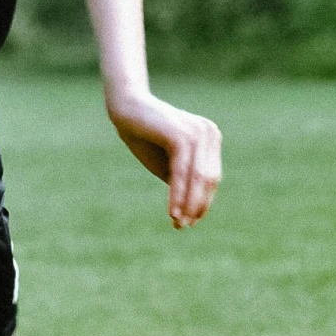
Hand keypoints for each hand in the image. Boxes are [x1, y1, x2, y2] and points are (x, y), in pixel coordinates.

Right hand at [106, 89, 222, 227]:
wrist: (124, 108)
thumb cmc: (143, 136)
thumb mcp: (168, 163)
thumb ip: (183, 179)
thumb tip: (193, 207)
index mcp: (210, 137)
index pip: (211, 177)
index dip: (202, 201)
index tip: (190, 221)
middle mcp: (208, 133)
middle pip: (208, 179)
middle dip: (196, 206)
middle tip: (183, 226)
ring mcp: (197, 133)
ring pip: (197, 179)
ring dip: (188, 204)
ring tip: (178, 223)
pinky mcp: (182, 136)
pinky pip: (183, 173)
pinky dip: (178, 195)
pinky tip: (172, 211)